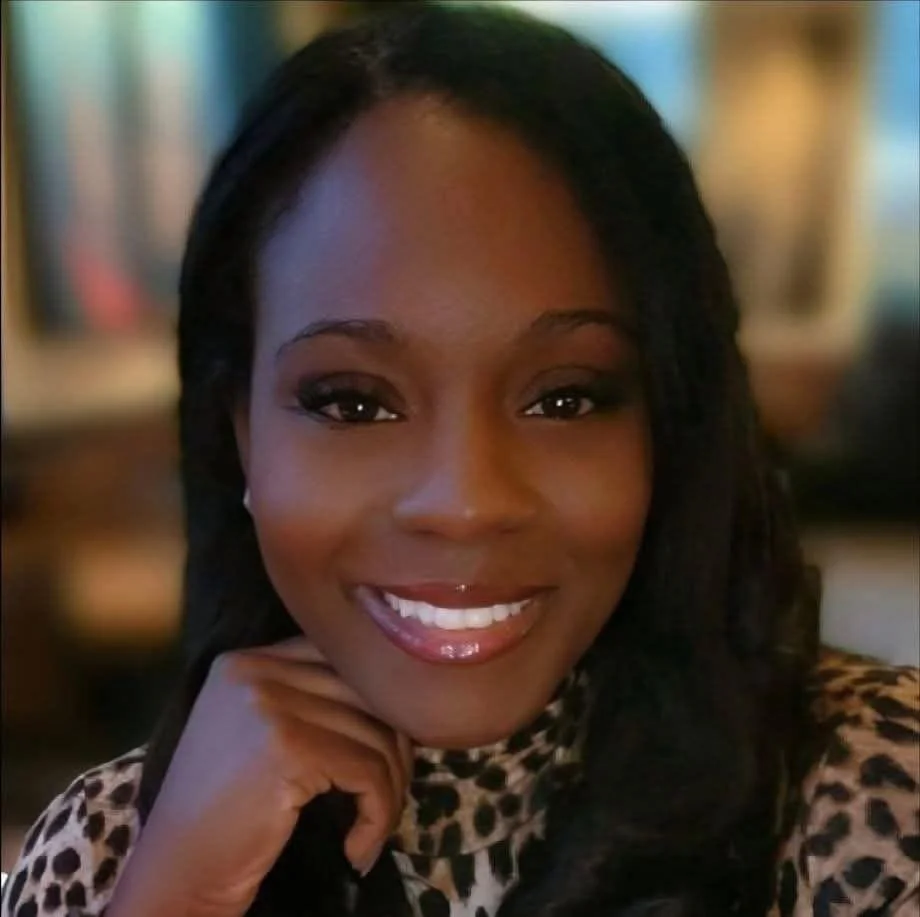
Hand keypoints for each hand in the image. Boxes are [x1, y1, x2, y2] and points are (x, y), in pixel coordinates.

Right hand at [108, 638, 412, 916]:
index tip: (383, 759)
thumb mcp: (261, 734)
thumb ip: (312, 701)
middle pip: (366, 692)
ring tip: (372, 828)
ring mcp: (269, 704)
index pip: (342, 660)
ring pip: (375, 733)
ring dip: (389, 790)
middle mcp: (255, 670)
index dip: (378, 709)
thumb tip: (400, 698)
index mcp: (246, 661)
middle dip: (394, 750)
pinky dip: (378, 815)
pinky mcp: (289, 746)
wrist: (176, 880)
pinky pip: (369, 771)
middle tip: (386, 800)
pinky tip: (358, 846)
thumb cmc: (223, 817)